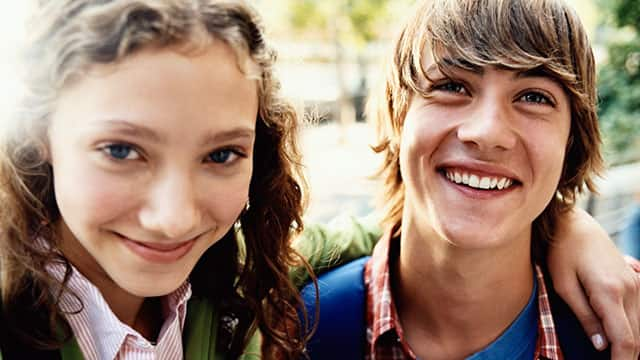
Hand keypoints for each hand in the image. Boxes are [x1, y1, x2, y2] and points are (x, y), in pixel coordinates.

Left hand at [548, 207, 639, 358]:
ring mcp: (636, 284)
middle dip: (627, 356)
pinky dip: (631, 329)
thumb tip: (602, 347)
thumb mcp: (564, 286)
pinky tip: (616, 338)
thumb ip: (584, 316)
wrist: (575, 225)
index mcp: (609, 292)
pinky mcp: (634, 281)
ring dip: (630, 344)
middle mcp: (630, 289)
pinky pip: (638, 313)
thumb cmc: (562, 253)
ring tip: (613, 356)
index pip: (624, 340)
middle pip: (637, 337)